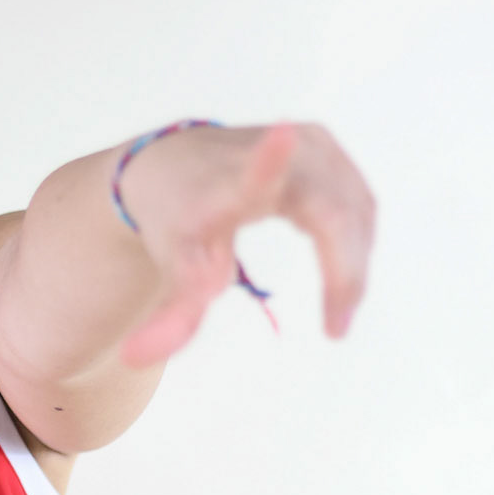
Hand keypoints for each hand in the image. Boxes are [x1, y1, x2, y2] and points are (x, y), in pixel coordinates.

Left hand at [117, 121, 376, 366]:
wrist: (170, 166)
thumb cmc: (174, 219)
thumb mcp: (170, 268)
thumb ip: (168, 313)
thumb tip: (136, 360)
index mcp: (231, 178)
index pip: (253, 171)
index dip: (269, 160)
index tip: (281, 135)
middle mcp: (273, 149)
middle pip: (332, 213)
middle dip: (344, 273)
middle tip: (335, 329)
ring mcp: (308, 141)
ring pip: (354, 211)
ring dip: (353, 263)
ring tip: (337, 312)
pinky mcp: (326, 144)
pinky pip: (356, 202)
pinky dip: (354, 242)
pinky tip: (341, 272)